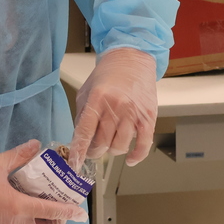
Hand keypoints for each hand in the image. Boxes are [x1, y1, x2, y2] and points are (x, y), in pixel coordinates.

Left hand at [69, 48, 157, 168]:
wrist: (132, 60)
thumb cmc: (108, 75)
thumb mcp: (87, 91)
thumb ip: (82, 115)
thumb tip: (79, 140)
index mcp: (97, 98)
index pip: (85, 131)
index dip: (79, 150)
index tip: (75, 163)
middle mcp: (115, 106)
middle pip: (102, 142)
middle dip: (95, 151)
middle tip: (93, 149)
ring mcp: (133, 113)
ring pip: (120, 146)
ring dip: (112, 150)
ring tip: (110, 144)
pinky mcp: (148, 117)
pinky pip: (143, 144)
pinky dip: (137, 156)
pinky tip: (130, 159)